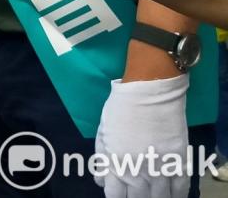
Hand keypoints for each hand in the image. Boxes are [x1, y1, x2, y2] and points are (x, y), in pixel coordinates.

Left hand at [95, 75, 188, 196]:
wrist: (148, 92)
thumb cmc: (120, 109)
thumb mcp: (103, 132)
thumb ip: (102, 158)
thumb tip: (101, 180)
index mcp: (116, 164)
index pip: (114, 195)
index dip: (116, 196)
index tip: (118, 192)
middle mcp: (138, 172)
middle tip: (136, 191)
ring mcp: (160, 169)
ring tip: (152, 193)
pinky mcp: (179, 162)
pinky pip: (180, 189)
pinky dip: (176, 195)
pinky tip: (171, 194)